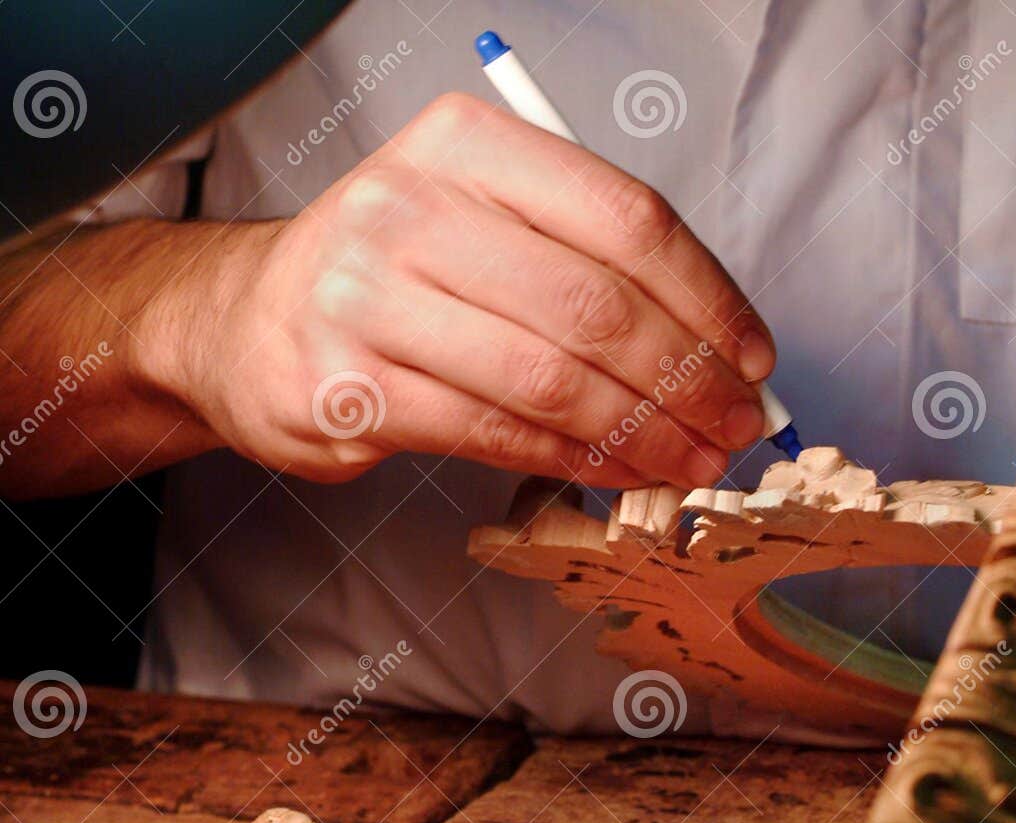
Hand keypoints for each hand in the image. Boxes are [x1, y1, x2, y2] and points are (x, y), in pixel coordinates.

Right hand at [155, 93, 775, 488]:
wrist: (246, 320)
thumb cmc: (400, 273)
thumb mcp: (487, 222)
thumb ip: (595, 263)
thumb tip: (725, 351)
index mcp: (467, 145)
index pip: (627, 218)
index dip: (710, 299)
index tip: (755, 358)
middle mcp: (410, 205)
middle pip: (597, 305)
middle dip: (689, 380)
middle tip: (737, 426)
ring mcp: (367, 296)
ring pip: (552, 378)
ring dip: (644, 433)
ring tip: (694, 460)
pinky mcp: (347, 387)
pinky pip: (499, 433)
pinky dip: (579, 460)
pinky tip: (621, 470)